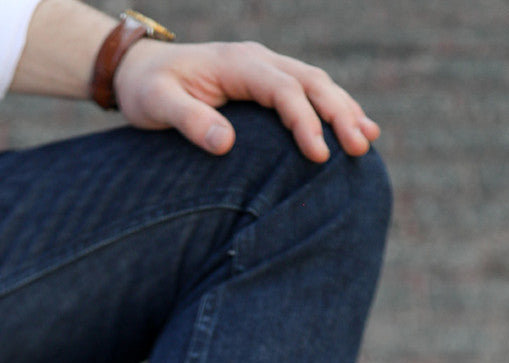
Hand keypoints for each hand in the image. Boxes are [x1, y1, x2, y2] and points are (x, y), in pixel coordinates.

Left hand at [114, 39, 379, 159]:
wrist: (140, 71)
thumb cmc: (148, 90)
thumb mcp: (158, 104)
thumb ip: (188, 121)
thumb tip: (224, 144)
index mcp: (238, 64)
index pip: (283, 90)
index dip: (304, 121)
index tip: (319, 156)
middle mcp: (258, 60)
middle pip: (311, 82)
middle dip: (339, 113)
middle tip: (359, 148)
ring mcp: (266, 69)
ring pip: (316, 84)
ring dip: (344, 110)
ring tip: (367, 141)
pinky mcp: (267, 84)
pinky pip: (308, 93)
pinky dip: (333, 109)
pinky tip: (355, 128)